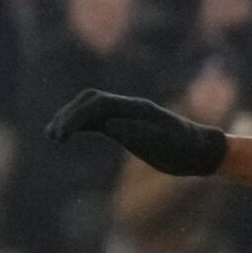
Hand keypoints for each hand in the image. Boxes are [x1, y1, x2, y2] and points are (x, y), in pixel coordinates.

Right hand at [46, 89, 229, 175]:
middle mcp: (128, 107)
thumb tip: (111, 125)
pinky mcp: (123, 126)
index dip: (78, 115)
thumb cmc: (186, 149)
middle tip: (54, 136)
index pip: (100, 103)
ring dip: (70, 118)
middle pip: (90, 101)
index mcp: (137, 109)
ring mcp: (125, 115)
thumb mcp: (167, 144)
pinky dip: (78, 125)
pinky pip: (95, 121)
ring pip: (90, 109)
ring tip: (52, 136)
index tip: (63, 134)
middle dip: (69, 114)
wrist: (199, 151)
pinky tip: (65, 137)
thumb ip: (141, 133)